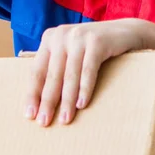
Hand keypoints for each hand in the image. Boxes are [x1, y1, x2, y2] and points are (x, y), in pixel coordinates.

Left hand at [24, 19, 147, 126]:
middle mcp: (61, 35)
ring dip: (67, 100)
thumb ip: (56, 67)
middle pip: (52, 74)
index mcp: (50, 38)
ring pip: (70, 74)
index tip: (29, 115)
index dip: (33, 93)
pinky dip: (85, 88)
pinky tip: (82, 105)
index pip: (37, 70)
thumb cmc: (93, 48)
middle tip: (44, 122)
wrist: (125, 32)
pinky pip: (88, 69)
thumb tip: (41, 102)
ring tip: (65, 119)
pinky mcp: (96, 41)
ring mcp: (79, 36)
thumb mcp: (70, 52)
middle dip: (48, 101)